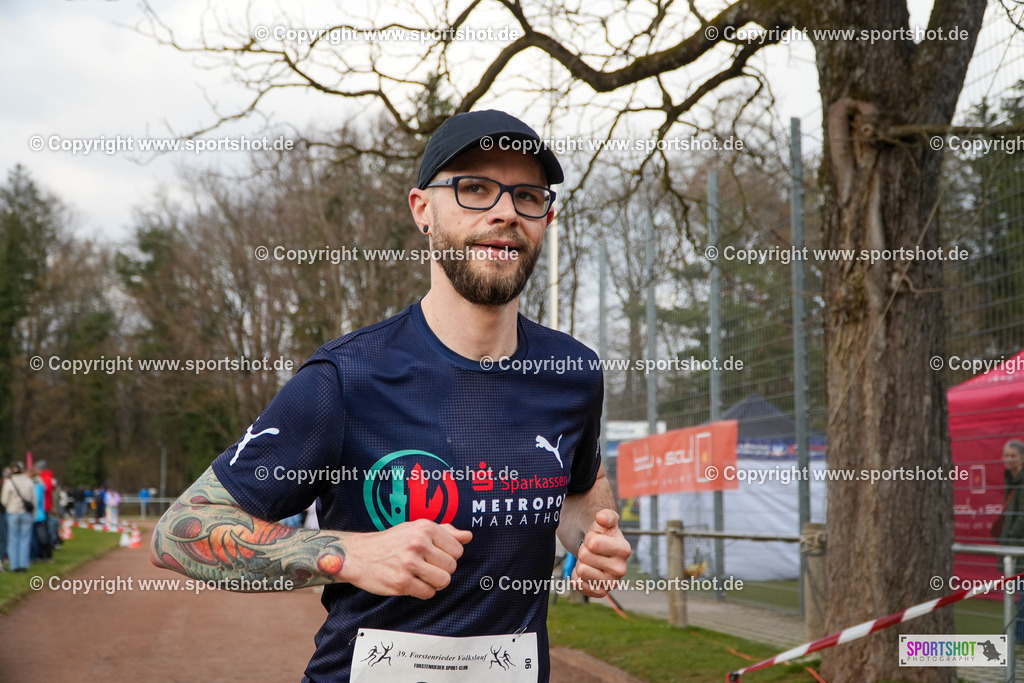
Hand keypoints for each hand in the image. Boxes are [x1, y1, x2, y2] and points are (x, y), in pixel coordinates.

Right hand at [340, 519, 471, 598]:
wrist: (359, 555)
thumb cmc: (392, 542)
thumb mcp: (417, 529)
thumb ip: (445, 531)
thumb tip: (468, 536)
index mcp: (425, 528)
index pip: (457, 549)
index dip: (449, 555)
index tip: (435, 555)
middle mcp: (418, 543)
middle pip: (452, 566)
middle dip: (441, 570)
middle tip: (426, 567)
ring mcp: (409, 563)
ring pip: (443, 581)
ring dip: (434, 582)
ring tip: (421, 576)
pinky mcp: (401, 582)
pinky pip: (428, 593)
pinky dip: (423, 591)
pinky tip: (412, 583)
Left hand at [571, 509, 631, 597]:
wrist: (598, 549)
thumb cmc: (601, 534)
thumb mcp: (604, 520)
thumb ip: (605, 515)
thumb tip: (601, 518)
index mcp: (624, 549)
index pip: (593, 543)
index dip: (589, 538)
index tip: (595, 538)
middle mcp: (621, 569)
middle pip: (584, 556)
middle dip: (583, 550)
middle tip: (590, 550)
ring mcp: (612, 583)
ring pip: (581, 571)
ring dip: (580, 563)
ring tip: (589, 560)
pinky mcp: (601, 592)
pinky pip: (579, 585)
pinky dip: (577, 576)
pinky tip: (586, 570)